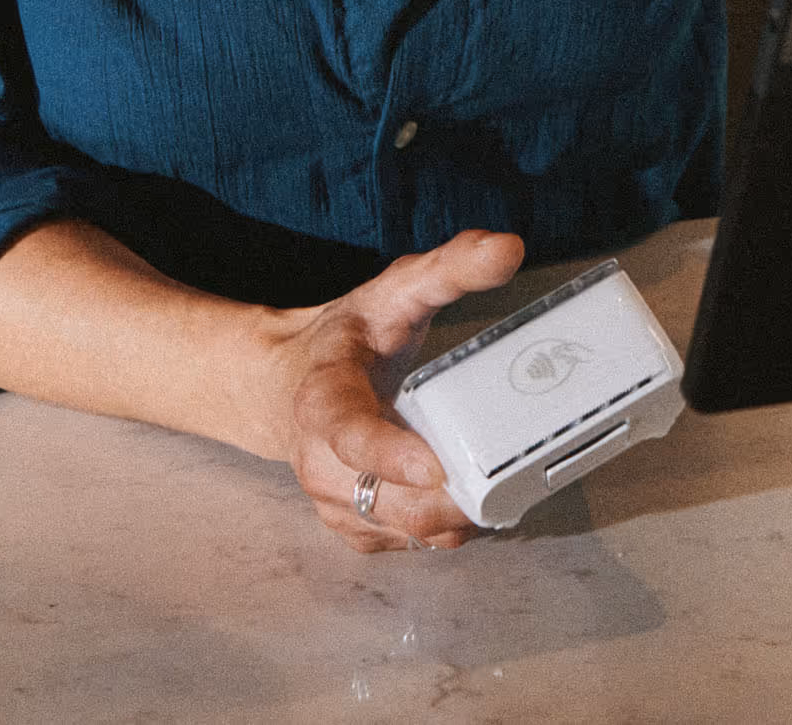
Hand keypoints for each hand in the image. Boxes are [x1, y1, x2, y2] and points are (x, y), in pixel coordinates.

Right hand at [253, 228, 525, 553]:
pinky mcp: (351, 527)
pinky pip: (408, 544)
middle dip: (453, 496)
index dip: (391, 455)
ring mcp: (333, 502)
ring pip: (406, 532)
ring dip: (457, 515)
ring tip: (496, 477)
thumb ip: (449, 268)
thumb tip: (509, 248)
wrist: (282, 385)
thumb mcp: (392, 291)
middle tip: (507, 469)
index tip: (435, 464)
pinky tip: (466, 494)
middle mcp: (319, 463)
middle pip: (393, 502)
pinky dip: (445, 528)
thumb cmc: (345, 339)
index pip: (351, 436)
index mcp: (323, 400)